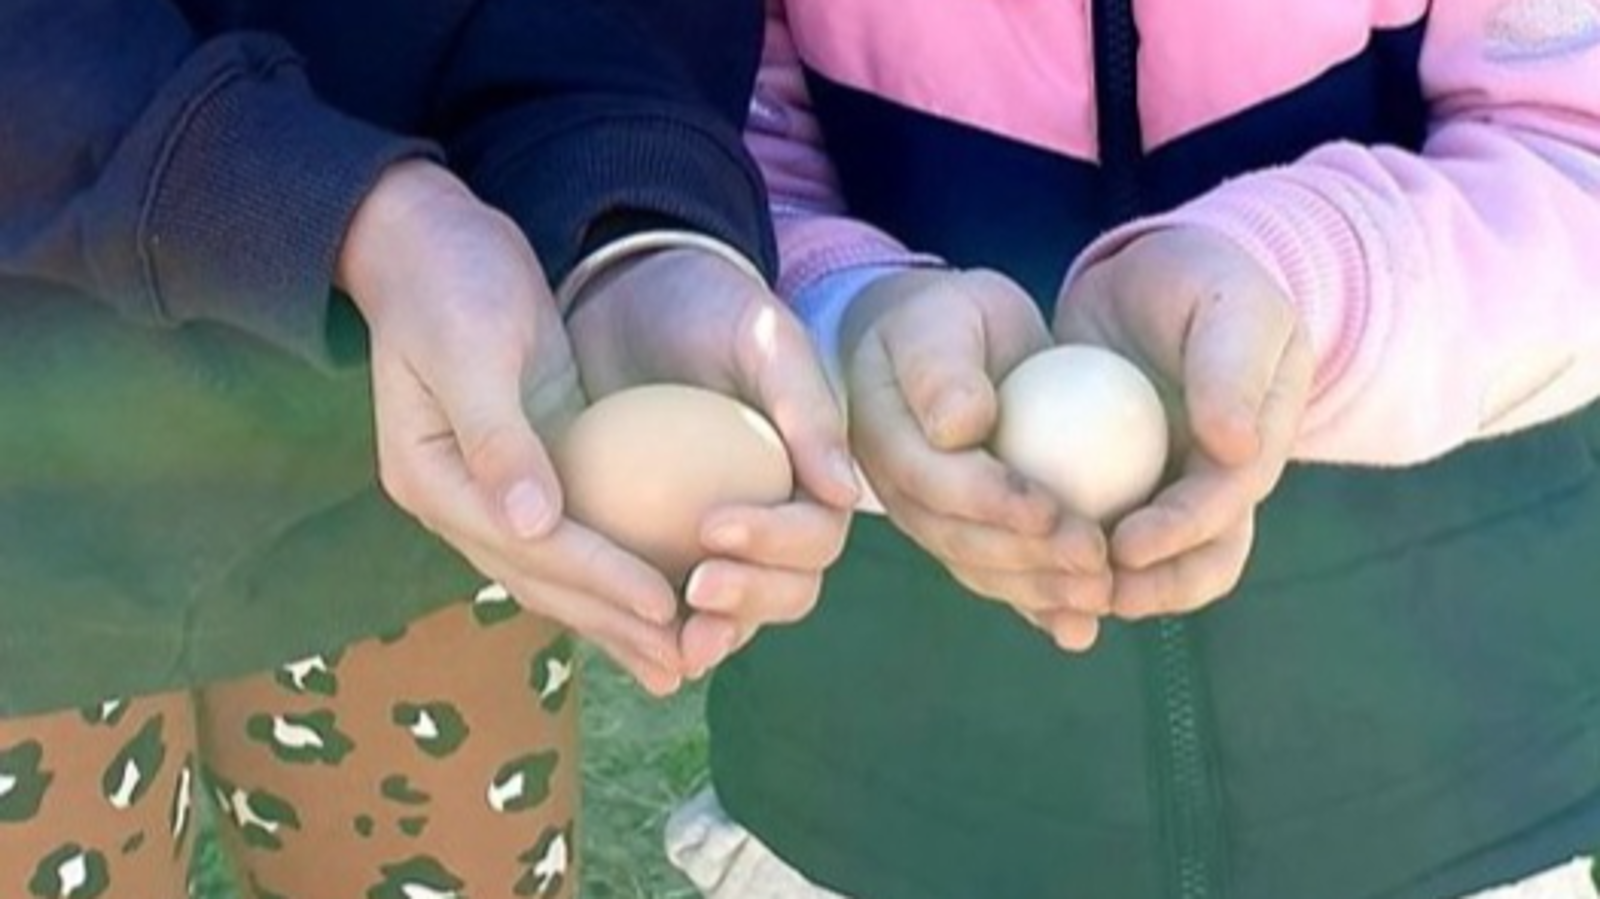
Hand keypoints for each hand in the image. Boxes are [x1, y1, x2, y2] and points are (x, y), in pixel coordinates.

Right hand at [338, 160, 684, 695]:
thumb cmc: (449, 283)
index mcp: (431, 478)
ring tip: (677, 659)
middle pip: (541, 578)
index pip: (527, 546)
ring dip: (615, 615)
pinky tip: (661, 591)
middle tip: (683, 664)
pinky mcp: (525, 469)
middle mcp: (456, 499)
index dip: (598, 578)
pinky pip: (573, 533)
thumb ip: (498, 438)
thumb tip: (532, 524)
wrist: (427, 239)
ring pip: (557, 570)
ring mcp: (488, 491)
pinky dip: (614, 566)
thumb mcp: (471, 349)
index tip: (664, 605)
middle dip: (612, 622)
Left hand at [568, 247, 858, 677]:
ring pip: (731, 613)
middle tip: (694, 590)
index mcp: (812, 478)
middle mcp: (775, 519)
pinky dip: (650, 628)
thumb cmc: (708, 305)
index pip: (815, 536)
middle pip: (787, 590)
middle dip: (750, 603)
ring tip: (669, 645)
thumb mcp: (761, 339)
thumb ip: (805, 407)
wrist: (633, 295)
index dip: (777, 545)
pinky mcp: (662, 547)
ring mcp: (720, 541)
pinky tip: (620, 635)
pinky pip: (664, 600)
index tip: (715, 527)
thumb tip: (846, 494)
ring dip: (708, 636)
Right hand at [840, 269, 1110, 650]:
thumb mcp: (941, 320)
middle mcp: (898, 492)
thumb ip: (940, 368)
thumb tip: (960, 427)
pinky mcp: (964, 540)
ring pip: (980, 569)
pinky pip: (999, 578)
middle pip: (958, 538)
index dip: (992, 502)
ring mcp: (929, 522)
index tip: (1052, 511)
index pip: (935, 480)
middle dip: (1028, 560)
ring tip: (1100, 597)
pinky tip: (1079, 630)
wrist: (945, 349)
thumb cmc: (949, 323)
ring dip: (1039, 593)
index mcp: (881, 437)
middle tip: (1095, 563)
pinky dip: (1038, 608)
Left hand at [1054, 227, 1314, 619]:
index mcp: (1256, 448)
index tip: (1128, 548)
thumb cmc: (1198, 281)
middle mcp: (1220, 483)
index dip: (1180, 535)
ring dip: (1115, 590)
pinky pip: (1098, 536)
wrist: (1147, 278)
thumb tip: (1238, 449)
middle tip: (1096, 592)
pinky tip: (1027, 582)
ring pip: (1154, 565)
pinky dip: (1072, 565)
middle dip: (1155, 588)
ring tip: (1064, 599)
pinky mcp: (1118, 491)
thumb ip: (1232, 368)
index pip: (1226, 506)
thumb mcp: (1228, 304)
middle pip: (1202, 559)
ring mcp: (1171, 491)